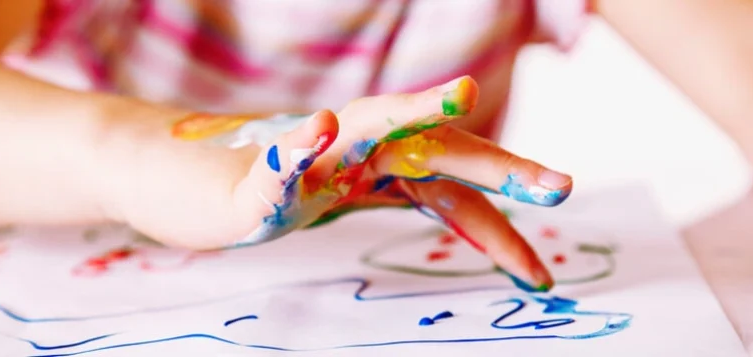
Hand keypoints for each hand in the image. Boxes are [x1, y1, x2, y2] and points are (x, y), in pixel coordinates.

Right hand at [101, 76, 571, 290]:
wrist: (195, 180)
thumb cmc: (287, 186)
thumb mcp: (369, 195)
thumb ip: (431, 201)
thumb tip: (497, 229)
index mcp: (391, 163)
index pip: (458, 192)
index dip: (501, 228)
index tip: (541, 277)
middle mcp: (361, 150)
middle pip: (436, 151)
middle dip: (498, 165)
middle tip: (557, 186)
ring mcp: (312, 156)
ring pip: (367, 128)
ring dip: (412, 111)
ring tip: (460, 95)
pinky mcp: (258, 173)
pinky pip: (280, 162)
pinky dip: (299, 147)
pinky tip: (319, 127)